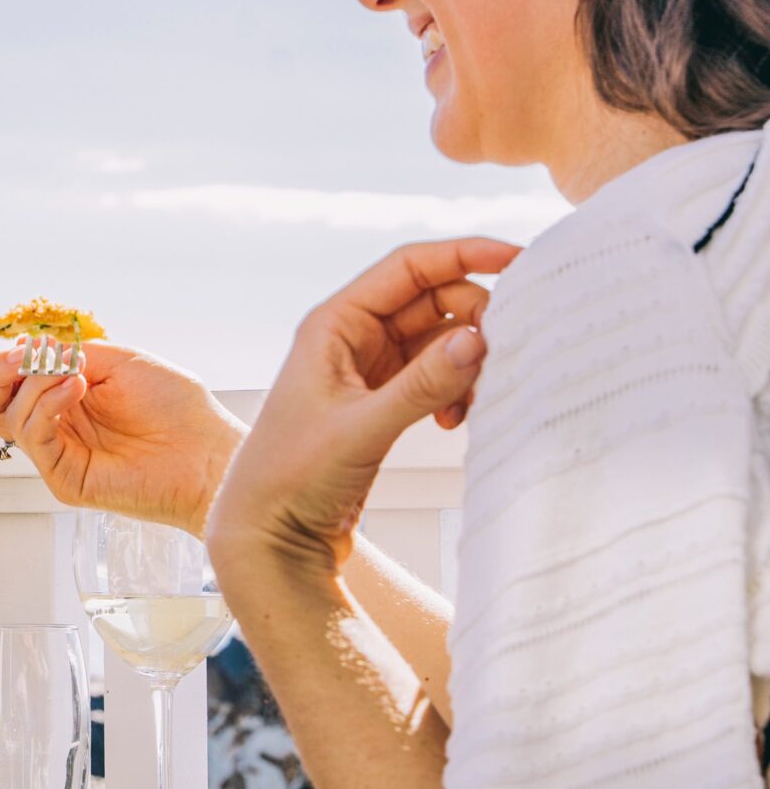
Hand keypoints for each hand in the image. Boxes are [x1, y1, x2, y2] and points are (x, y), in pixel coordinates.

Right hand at [0, 341, 246, 535]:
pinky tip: (76, 389)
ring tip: (75, 375)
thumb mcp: (121, 360)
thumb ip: (73, 354)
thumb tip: (34, 351)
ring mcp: (58, 455)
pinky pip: (33, 440)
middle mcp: (57, 427)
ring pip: (6, 418)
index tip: (32, 343)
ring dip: (34, 384)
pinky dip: (46, 406)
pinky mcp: (65, 480)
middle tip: (23, 357)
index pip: (10, 382)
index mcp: (66, 399)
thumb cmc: (176, 408)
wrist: (208, 452)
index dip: (10, 359)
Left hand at [209, 237, 516, 580]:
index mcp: (333, 324)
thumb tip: (479, 339)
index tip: (517, 259)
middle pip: (432, 299)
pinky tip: (454, 421)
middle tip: (501, 354)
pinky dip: (455, 389)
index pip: (407, 266)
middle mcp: (350, 338)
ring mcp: (367, 369)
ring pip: (438, 339)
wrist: (271, 534)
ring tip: (473, 400)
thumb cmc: (292, 476)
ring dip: (466, 361)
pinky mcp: (381, 402)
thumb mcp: (361, 427)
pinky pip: (435, 375)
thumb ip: (422, 385)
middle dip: (473, 320)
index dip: (464, 255)